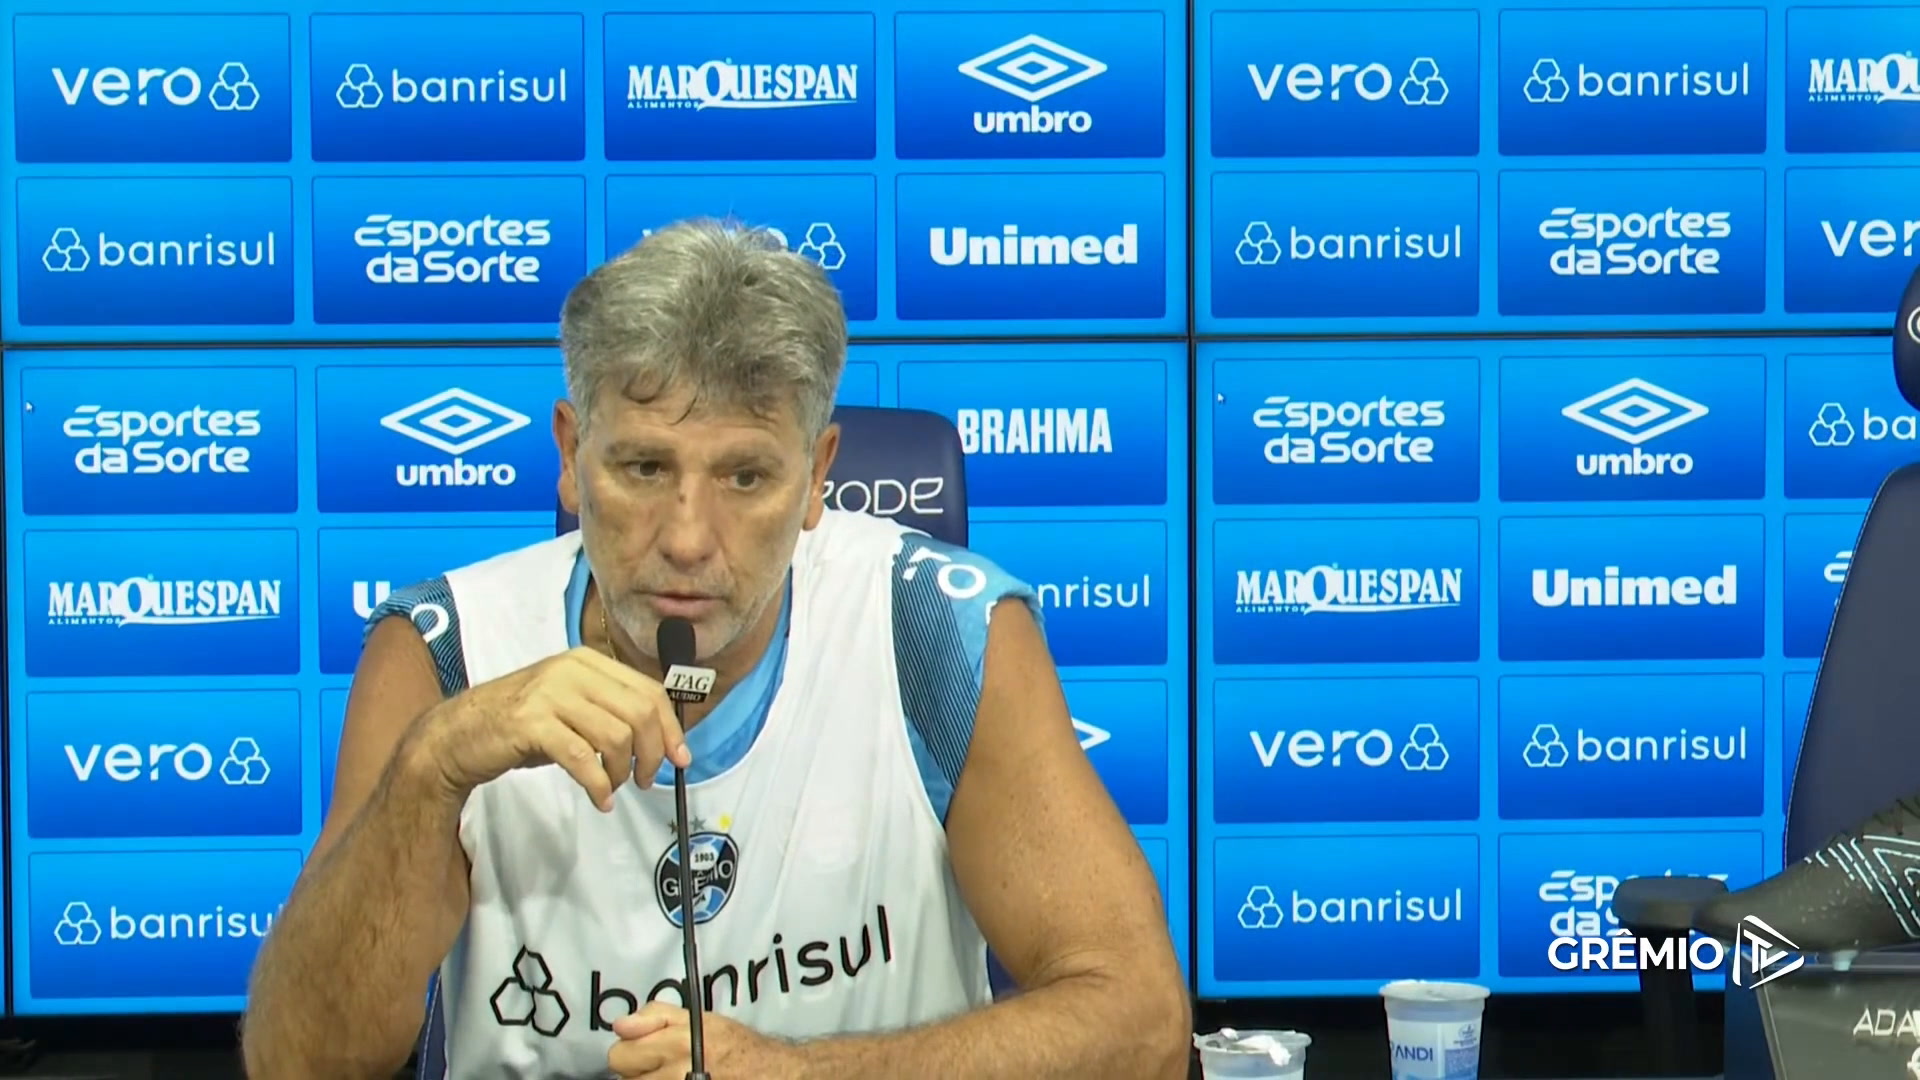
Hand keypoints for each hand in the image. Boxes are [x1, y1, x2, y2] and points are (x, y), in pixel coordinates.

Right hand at [412, 646, 690, 809]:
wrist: (457, 734)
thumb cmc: (518, 725)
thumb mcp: (569, 706)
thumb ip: (610, 713)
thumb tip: (660, 741)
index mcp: (586, 661)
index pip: (648, 691)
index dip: (670, 728)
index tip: (680, 758)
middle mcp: (571, 670)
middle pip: (639, 712)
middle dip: (652, 752)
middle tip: (645, 779)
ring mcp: (550, 694)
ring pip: (615, 736)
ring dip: (622, 772)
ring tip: (614, 787)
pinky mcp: (531, 724)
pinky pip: (582, 758)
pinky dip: (598, 784)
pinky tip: (599, 799)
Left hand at [609, 1002, 804, 1077]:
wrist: (769, 1073)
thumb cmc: (733, 1044)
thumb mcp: (697, 1018)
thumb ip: (655, 1015)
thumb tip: (619, 1025)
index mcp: (677, 1043)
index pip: (619, 1054)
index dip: (632, 1049)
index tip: (649, 1049)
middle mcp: (677, 1073)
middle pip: (625, 1079)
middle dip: (639, 1070)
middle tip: (663, 1064)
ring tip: (673, 1075)